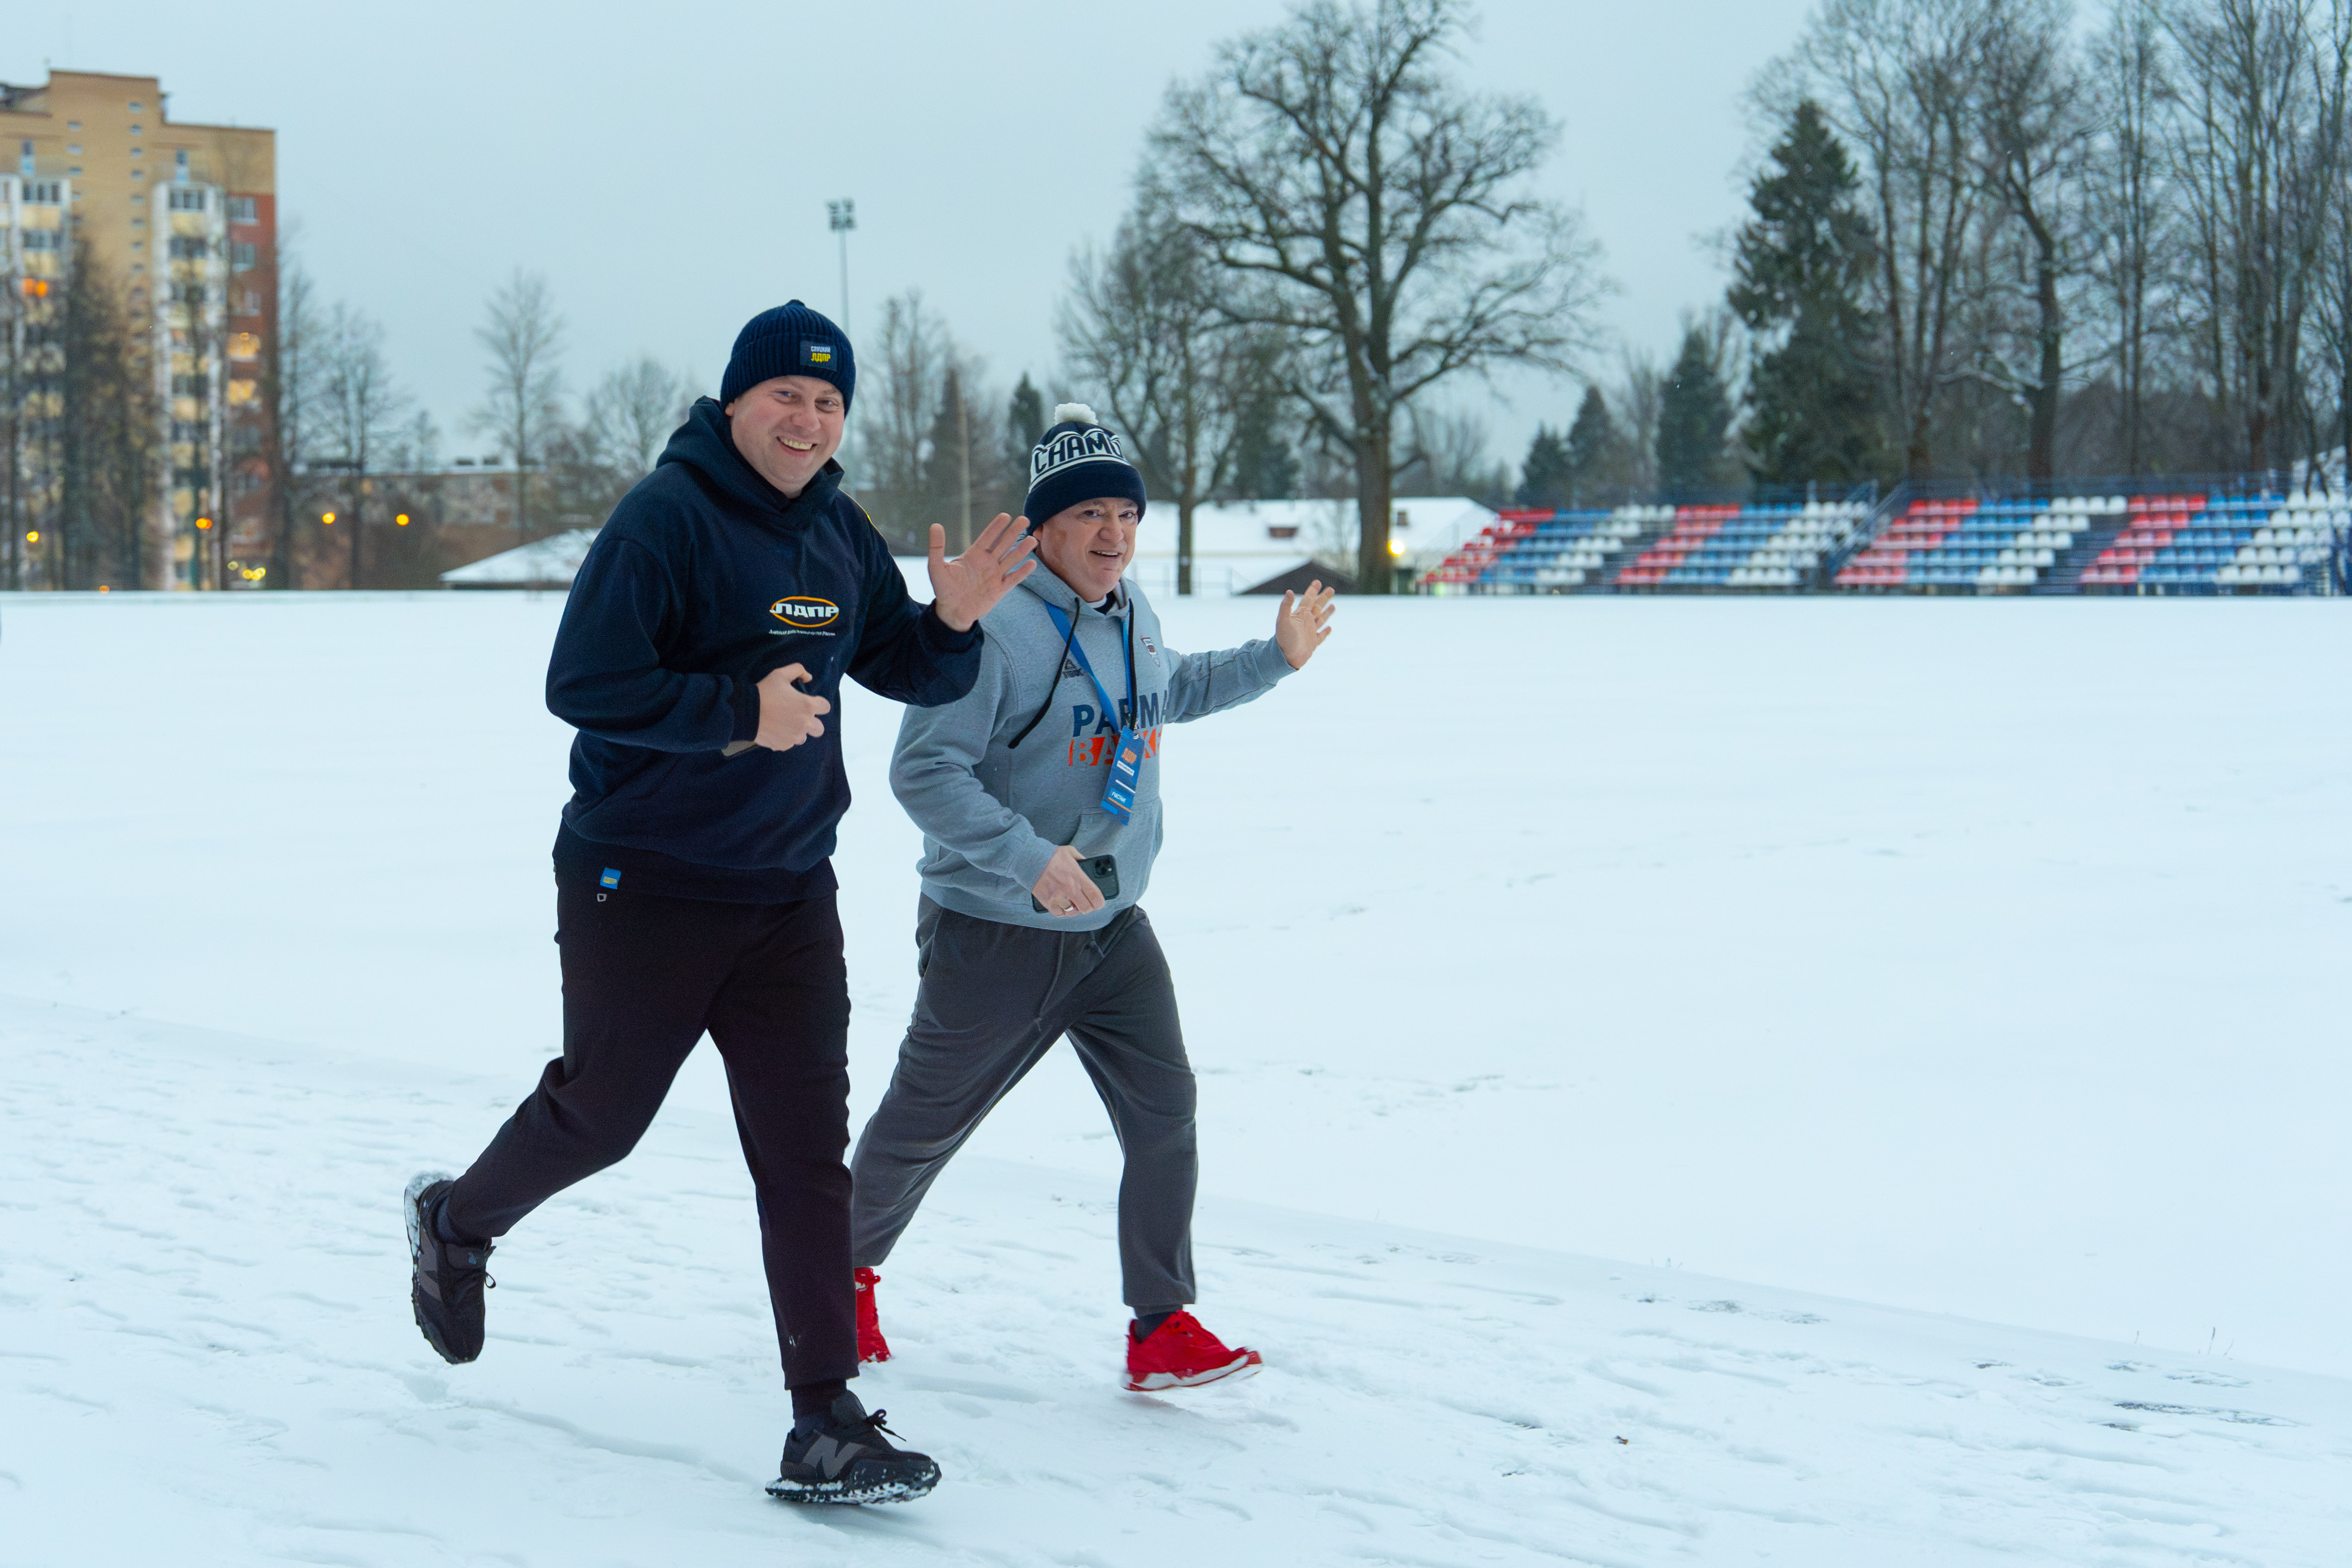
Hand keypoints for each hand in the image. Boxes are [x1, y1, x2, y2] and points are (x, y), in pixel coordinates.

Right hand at [754, 663, 830, 751]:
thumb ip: (798, 670)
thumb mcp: (780, 674)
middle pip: (819, 728)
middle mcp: (805, 723)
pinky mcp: (784, 745)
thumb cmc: (764, 692)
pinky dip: (784, 738)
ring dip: (797, 731)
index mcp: (808, 706)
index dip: (818, 704)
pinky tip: (774, 729)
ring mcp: (795, 736)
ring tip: (783, 723)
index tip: (809, 703)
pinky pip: (789, 743)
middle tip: (798, 716)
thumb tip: (808, 677)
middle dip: (812, 722)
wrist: (746, 712)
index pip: (825, 707)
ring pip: (803, 737)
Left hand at [929, 514, 1038, 631]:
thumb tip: (935, 525)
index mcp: (974, 555)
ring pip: (1011, 559)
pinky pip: (1014, 579)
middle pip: (1003, 544)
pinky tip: (1032, 563)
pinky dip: (1023, 572)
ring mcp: (995, 576)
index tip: (1005, 516)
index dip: (996, 527)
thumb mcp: (936, 567)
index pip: (988, 537)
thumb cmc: (943, 589)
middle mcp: (987, 563)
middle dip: (1014, 532)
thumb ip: (937, 547)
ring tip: (1032, 540)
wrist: (952, 612)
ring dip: (1022, 550)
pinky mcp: (1000, 590)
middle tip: (1025, 519)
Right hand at [1031, 845, 1105, 918]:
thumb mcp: (1070, 852)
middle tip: (1086, 903)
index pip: (1095, 896)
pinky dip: (1062, 911)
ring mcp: (1058, 897)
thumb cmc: (1050, 855)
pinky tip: (1062, 904)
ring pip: (1072, 912)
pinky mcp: (1048, 902)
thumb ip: (1081, 859)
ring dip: (1074, 909)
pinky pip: (1059, 913)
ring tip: (1073, 903)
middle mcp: (1069, 889)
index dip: (1099, 902)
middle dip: (1088, 907)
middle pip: (1086, 908)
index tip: (1098, 902)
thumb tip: (1088, 864)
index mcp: (1077, 877)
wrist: (1030, 859)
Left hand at [1274, 581, 1336, 668]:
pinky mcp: (1313, 643)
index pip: (1308, 599)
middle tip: (1331, 589)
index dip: (1313, 590)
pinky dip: (1326, 632)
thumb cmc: (1283, 639)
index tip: (1317, 582)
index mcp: (1300, 614)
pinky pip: (1321, 636)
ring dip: (1327, 612)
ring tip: (1333, 606)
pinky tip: (1329, 628)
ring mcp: (1310, 632)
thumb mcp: (1282, 620)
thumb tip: (1289, 591)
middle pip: (1317, 606)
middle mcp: (1306, 622)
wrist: (1285, 657)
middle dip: (1324, 598)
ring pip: (1321, 619)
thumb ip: (1286, 606)